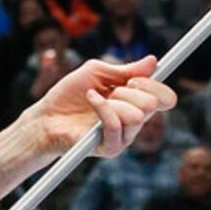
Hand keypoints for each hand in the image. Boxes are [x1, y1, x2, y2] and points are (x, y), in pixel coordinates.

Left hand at [28, 55, 174, 161]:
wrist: (45, 116)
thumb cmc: (69, 95)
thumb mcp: (97, 72)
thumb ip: (126, 69)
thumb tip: (154, 61)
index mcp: (135, 103)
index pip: (164, 98)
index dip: (155, 85)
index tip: (133, 79)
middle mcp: (133, 122)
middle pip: (152, 105)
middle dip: (131, 90)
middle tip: (111, 89)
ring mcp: (123, 137)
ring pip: (137, 116)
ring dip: (115, 100)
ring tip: (94, 98)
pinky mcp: (110, 148)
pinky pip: (116, 125)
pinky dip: (103, 107)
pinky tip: (90, 99)